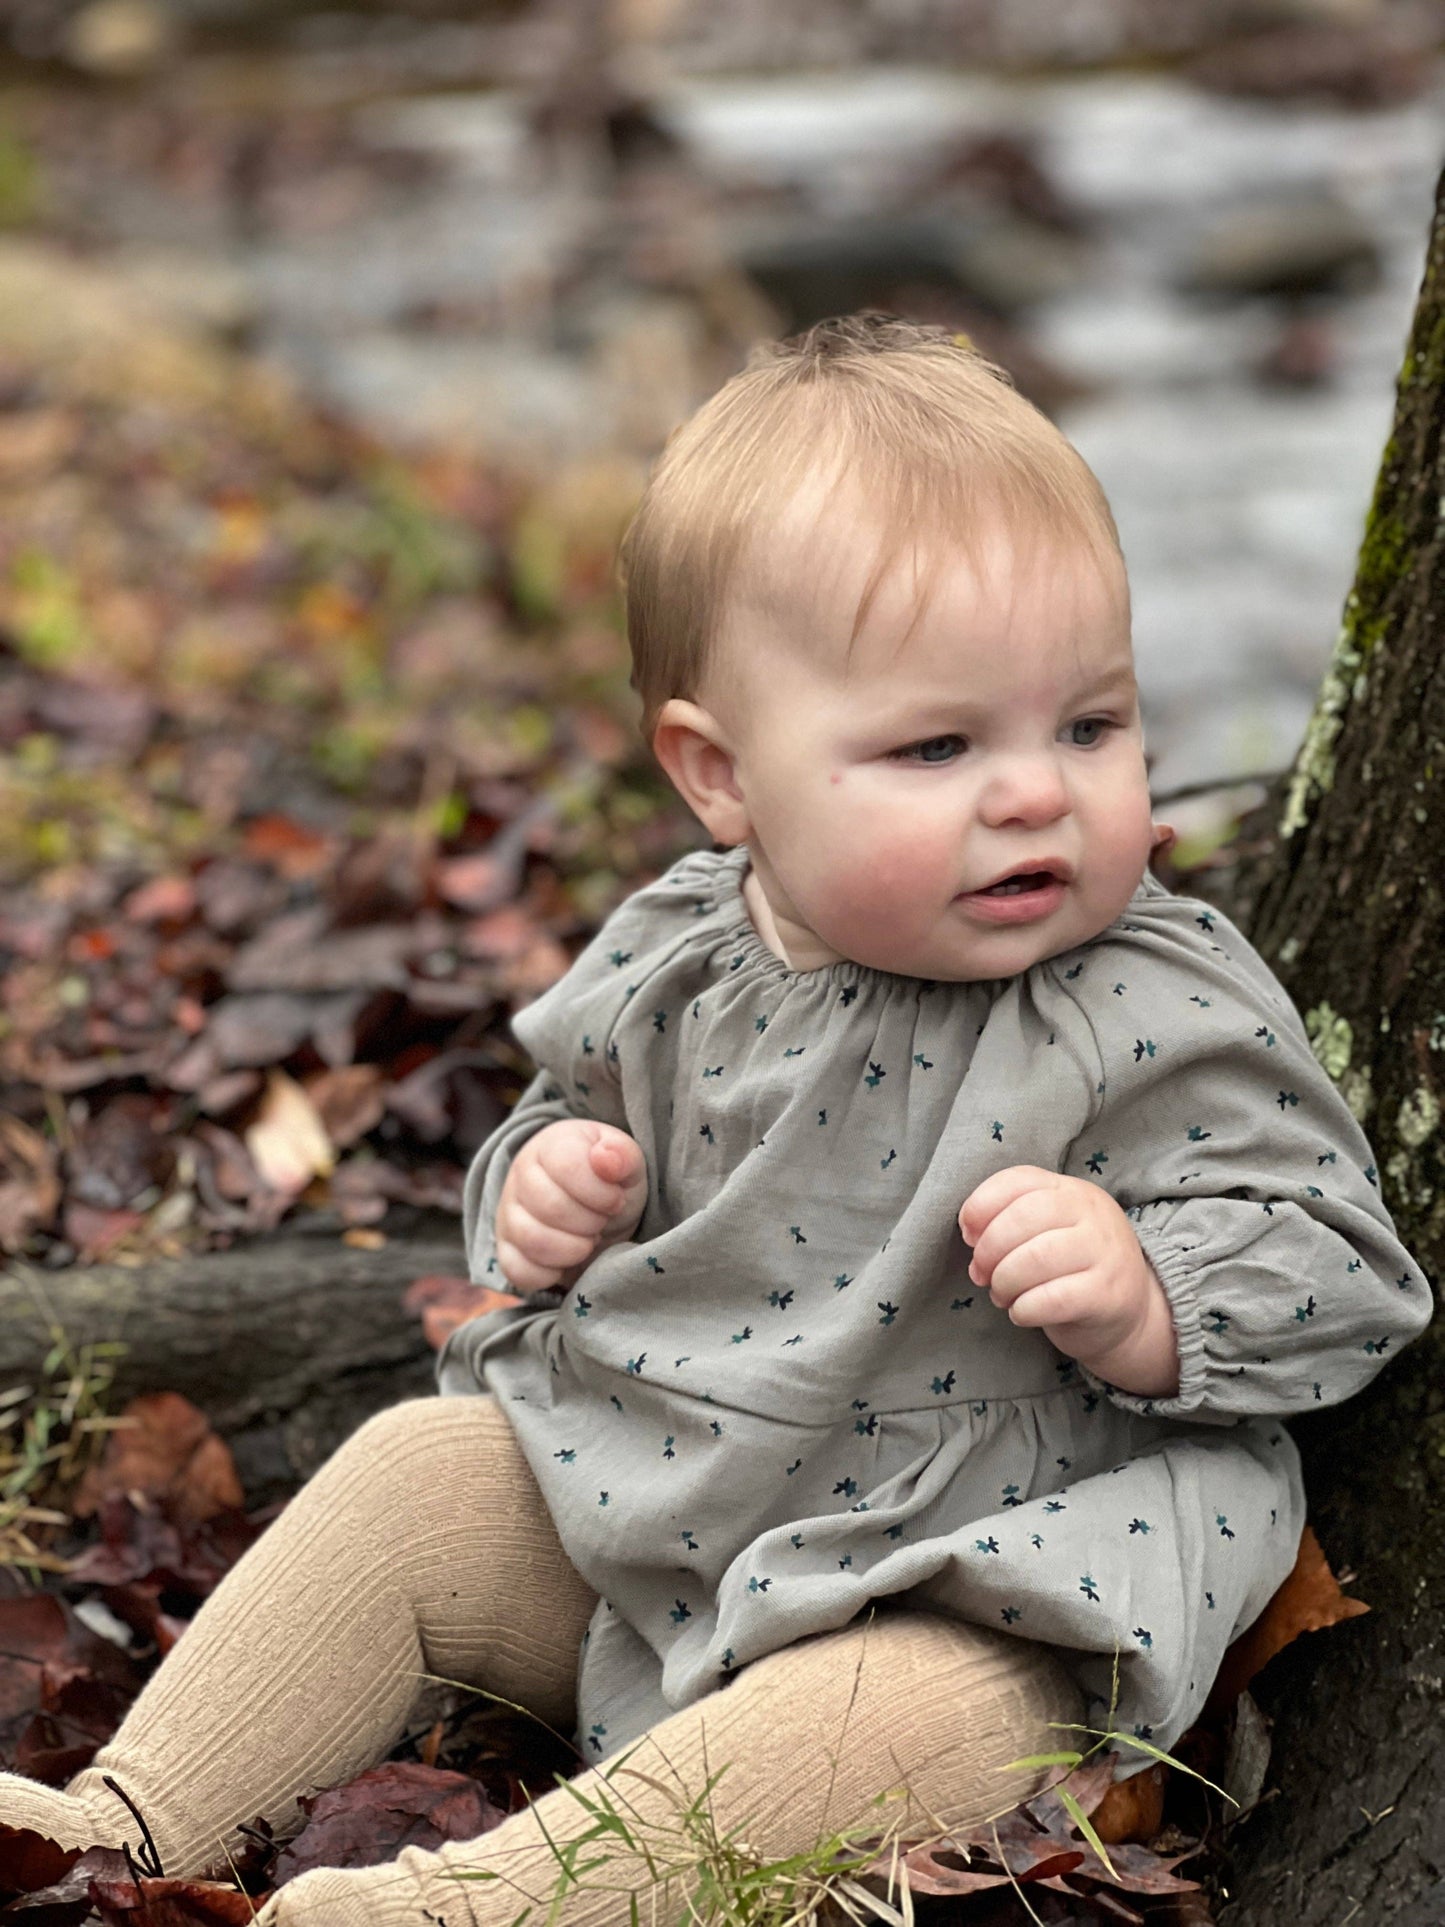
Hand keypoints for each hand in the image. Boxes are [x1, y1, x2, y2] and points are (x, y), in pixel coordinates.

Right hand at [495, 1120, 647, 1293]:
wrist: (591, 1205)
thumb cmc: (608, 1181)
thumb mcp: (627, 1164)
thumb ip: (622, 1156)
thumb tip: (606, 1158)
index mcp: (550, 1146)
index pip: (567, 1166)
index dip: (600, 1192)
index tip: (616, 1199)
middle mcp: (520, 1176)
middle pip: (550, 1207)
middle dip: (591, 1222)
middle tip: (602, 1220)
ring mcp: (508, 1213)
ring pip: (533, 1240)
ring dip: (574, 1248)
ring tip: (589, 1239)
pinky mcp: (506, 1249)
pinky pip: (518, 1270)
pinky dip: (551, 1273)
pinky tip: (569, 1261)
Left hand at [958, 1165, 1178, 1396]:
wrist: (1132, 1314)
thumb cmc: (1074, 1269)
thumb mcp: (1050, 1231)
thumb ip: (1011, 1222)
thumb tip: (972, 1235)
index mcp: (1071, 1191)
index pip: (1019, 1179)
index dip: (982, 1205)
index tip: (968, 1234)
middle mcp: (1092, 1214)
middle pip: (1023, 1217)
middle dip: (989, 1249)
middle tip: (981, 1274)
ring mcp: (1105, 1253)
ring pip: (1035, 1258)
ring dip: (1003, 1282)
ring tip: (1001, 1294)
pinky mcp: (1107, 1295)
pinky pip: (1051, 1299)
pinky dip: (1023, 1309)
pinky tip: (1021, 1312)